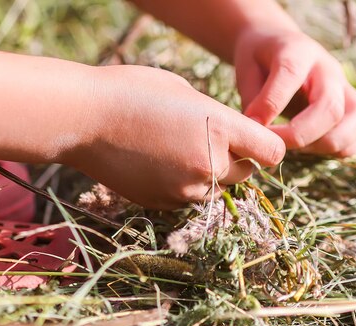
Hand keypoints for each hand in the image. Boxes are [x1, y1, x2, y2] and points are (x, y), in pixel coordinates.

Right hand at [68, 65, 284, 209]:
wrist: (83, 118)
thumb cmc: (134, 92)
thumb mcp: (187, 93)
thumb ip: (220, 119)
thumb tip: (235, 138)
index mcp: (221, 128)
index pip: (272, 152)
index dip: (268, 145)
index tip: (256, 140)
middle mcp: (210, 164)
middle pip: (246, 173)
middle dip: (237, 159)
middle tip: (209, 140)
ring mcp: (187, 189)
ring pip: (219, 189)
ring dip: (212, 174)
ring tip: (179, 150)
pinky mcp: (166, 203)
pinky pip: (192, 198)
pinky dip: (186, 185)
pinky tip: (161, 164)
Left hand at [234, 29, 355, 156]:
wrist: (280, 47)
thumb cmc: (260, 61)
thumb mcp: (246, 70)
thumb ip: (254, 100)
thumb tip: (259, 132)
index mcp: (299, 51)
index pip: (291, 74)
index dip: (271, 104)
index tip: (253, 124)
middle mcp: (330, 69)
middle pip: (331, 107)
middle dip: (301, 135)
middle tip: (274, 145)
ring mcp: (347, 88)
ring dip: (327, 144)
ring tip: (298, 149)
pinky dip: (344, 148)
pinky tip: (316, 148)